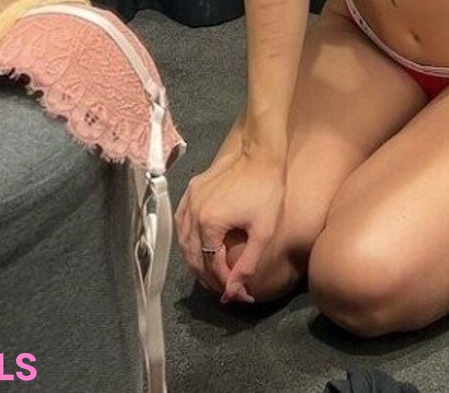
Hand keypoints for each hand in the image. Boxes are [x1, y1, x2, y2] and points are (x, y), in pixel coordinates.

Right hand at [174, 148, 284, 304]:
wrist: (259, 153)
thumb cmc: (267, 191)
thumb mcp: (263, 232)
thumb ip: (247, 264)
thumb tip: (234, 293)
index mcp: (209, 225)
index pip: (212, 267)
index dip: (227, 285)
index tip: (241, 295)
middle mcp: (193, 214)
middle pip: (193, 258)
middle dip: (208, 278)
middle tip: (225, 289)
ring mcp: (189, 201)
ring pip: (183, 242)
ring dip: (196, 261)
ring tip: (213, 273)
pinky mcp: (190, 191)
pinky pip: (182, 223)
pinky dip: (189, 240)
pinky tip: (200, 247)